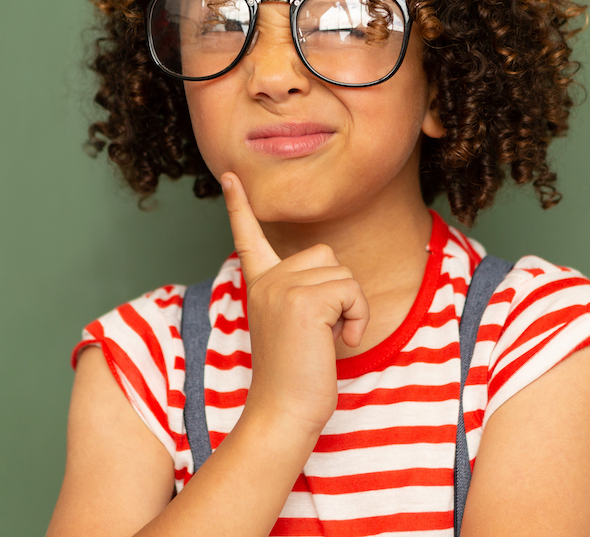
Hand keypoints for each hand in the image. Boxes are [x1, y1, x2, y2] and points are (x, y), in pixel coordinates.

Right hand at [221, 172, 368, 434]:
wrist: (284, 412)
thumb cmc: (298, 378)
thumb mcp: (296, 327)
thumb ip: (304, 295)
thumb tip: (333, 279)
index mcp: (260, 285)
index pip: (248, 237)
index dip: (240, 206)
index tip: (231, 176)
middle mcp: (266, 281)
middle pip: (327, 255)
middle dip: (340, 292)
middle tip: (323, 332)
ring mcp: (281, 287)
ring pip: (343, 274)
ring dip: (350, 308)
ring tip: (328, 340)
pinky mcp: (302, 300)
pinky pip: (352, 291)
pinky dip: (357, 318)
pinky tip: (339, 343)